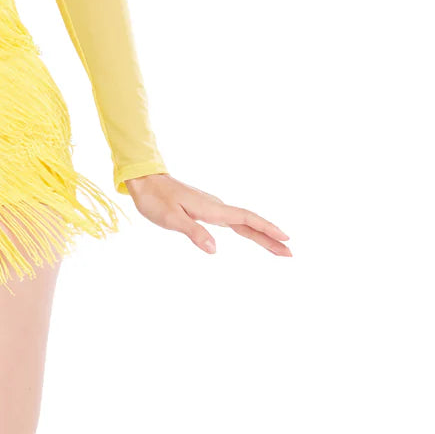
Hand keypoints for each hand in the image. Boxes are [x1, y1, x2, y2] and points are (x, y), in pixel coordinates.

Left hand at [123, 173, 291, 256]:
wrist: (144, 180)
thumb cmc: (155, 199)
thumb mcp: (170, 218)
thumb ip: (193, 232)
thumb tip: (214, 250)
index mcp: (211, 209)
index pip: (245, 219)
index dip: (266, 229)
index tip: (286, 239)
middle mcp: (215, 207)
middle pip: (248, 223)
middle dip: (269, 237)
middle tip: (289, 253)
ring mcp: (211, 207)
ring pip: (242, 222)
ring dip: (261, 234)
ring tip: (277, 247)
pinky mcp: (205, 209)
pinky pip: (232, 220)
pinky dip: (246, 228)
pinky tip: (249, 233)